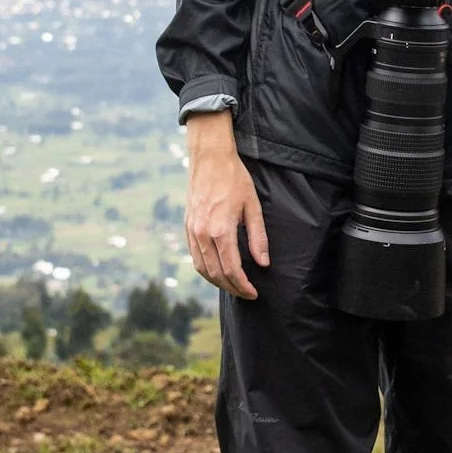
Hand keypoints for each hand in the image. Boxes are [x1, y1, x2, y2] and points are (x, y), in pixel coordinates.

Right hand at [184, 110, 269, 299]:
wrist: (210, 159)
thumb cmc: (235, 179)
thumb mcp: (253, 206)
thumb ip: (258, 237)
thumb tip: (263, 263)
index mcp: (221, 231)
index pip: (232, 270)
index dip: (243, 286)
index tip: (254, 293)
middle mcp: (203, 234)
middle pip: (216, 274)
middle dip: (232, 288)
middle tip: (246, 294)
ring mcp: (192, 231)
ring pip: (202, 268)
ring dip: (218, 282)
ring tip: (234, 286)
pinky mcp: (187, 227)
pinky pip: (195, 256)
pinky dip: (206, 269)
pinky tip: (217, 271)